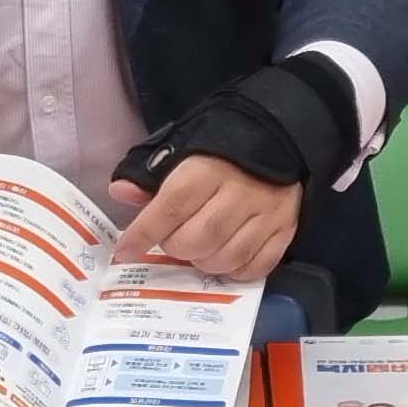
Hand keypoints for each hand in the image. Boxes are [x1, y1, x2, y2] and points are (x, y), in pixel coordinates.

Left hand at [110, 155, 299, 278]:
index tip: (125, 250)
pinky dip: (236, 271)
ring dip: (204, 262)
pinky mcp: (286, 228)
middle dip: (175, 247)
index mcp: (207, 169)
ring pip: (227, 257)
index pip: (170, 208)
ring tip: (197, 250)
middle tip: (172, 240)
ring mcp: (266, 213)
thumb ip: (150, 174)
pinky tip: (225, 260)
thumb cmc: (219, 146)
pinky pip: (257, 266)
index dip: (143, 233)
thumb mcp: (180, 148)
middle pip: (198, 239)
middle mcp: (239, 192)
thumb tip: (120, 193)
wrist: (276, 135)